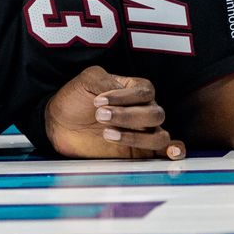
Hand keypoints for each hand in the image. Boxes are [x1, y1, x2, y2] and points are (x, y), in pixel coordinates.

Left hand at [43, 65, 185, 159]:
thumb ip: (105, 80)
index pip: (145, 92)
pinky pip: (163, 152)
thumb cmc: (75, 99)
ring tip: (107, 134)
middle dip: (127, 117)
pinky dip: (174, 152)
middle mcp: (143, 110)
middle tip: (99, 116)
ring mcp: (143, 132)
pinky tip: (171, 153)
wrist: (59, 123)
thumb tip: (120, 91)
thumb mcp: (86, 81)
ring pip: (159, 136)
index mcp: (135, 89)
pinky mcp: (138, 152)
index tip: (97, 101)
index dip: (123, 97)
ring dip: (135, 137)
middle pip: (155, 114)